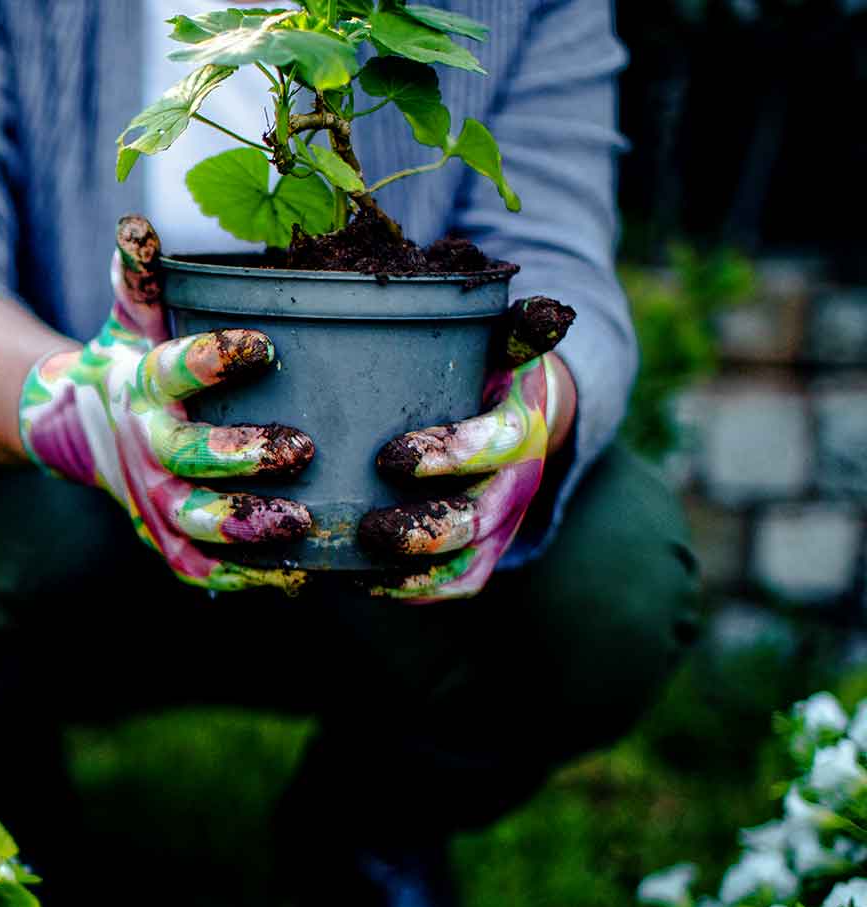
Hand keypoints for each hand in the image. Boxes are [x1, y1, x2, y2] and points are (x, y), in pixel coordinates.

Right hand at [18, 216, 314, 592]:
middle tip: (300, 446)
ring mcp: (155, 502)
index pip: (175, 370)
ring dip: (248, 525)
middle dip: (240, 457)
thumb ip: (143, 276)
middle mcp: (145, 449)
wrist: (79, 433)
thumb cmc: (131, 363)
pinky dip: (247, 577)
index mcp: (144, 387)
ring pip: (197, 521)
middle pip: (187, 458)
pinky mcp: (168, 542)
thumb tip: (137, 223)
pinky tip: (299, 574)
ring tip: (304, 519)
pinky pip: (204, 568)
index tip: (265, 345)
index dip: (216, 359)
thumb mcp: (133, 318)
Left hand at [359, 299, 577, 601]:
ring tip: (363, 559)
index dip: (450, 455)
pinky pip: (456, 585)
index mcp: (520, 427)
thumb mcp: (504, 343)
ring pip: (467, 564)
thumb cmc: (491, 370)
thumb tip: (548, 312)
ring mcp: (500, 525)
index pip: (497, 445)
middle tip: (369, 528)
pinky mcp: (483, 553)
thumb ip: (516, 328)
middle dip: (425, 530)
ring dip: (416, 571)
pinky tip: (362, 582)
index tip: (390, 457)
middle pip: (479, 520)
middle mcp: (516, 483)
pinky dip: (413, 591)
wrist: (524, 412)